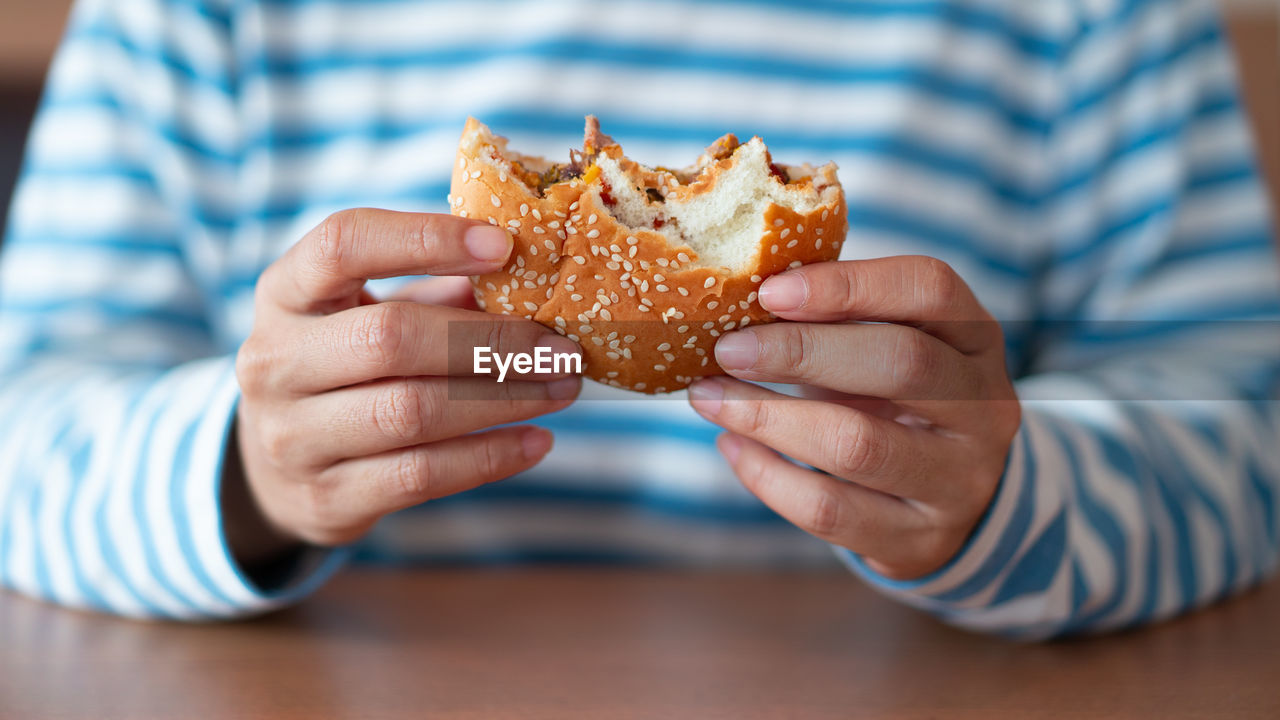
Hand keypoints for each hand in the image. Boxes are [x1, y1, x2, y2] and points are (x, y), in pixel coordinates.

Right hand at [232, 208, 581, 553]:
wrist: (275, 470)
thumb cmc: (344, 369)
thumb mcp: (367, 314)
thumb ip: (437, 294)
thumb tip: (534, 282)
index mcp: (284, 293)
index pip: (344, 243)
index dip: (423, 238)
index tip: (504, 244)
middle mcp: (275, 362)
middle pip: (389, 338)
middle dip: (490, 339)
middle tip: (559, 345)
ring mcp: (293, 437)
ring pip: (411, 412)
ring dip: (503, 399)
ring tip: (562, 387)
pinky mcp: (326, 498)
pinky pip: (422, 475)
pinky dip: (490, 456)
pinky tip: (537, 440)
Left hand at [687, 256, 1019, 579]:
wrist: (950, 505)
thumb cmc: (896, 401)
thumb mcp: (889, 348)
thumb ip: (837, 320)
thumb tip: (740, 297)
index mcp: (977, 339)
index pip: (931, 289)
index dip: (849, 285)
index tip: (771, 290)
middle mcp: (985, 408)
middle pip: (901, 363)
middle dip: (801, 351)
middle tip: (727, 347)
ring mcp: (958, 481)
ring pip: (857, 445)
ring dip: (768, 417)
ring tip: (709, 396)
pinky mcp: (919, 540)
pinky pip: (829, 509)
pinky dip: (767, 476)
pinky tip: (732, 444)